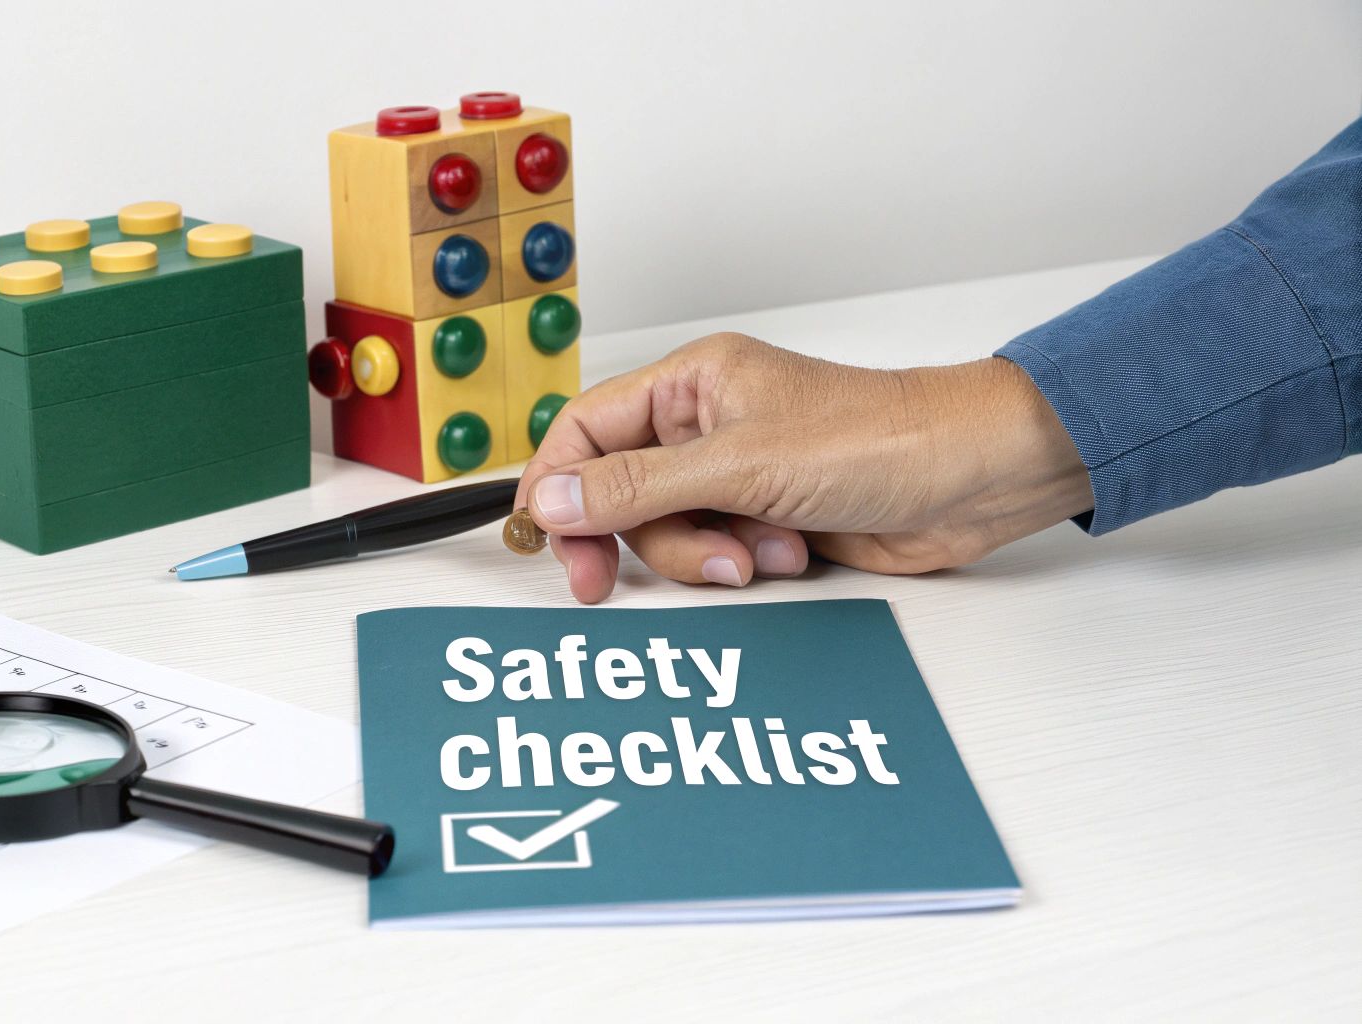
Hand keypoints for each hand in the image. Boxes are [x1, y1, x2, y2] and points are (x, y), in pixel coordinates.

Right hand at [514, 333, 1092, 602]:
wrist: (972, 479)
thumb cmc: (880, 438)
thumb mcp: (739, 465)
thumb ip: (637, 486)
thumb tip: (554, 497)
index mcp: (692, 384)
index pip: (587, 429)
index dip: (559, 483)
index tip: (548, 536)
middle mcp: (708, 425)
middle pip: (620, 494)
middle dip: (636, 538)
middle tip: (606, 583)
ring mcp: (739, 475)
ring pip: (670, 533)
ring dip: (706, 555)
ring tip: (760, 551)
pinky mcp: (769, 519)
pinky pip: (718, 554)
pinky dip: (746, 564)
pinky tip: (790, 551)